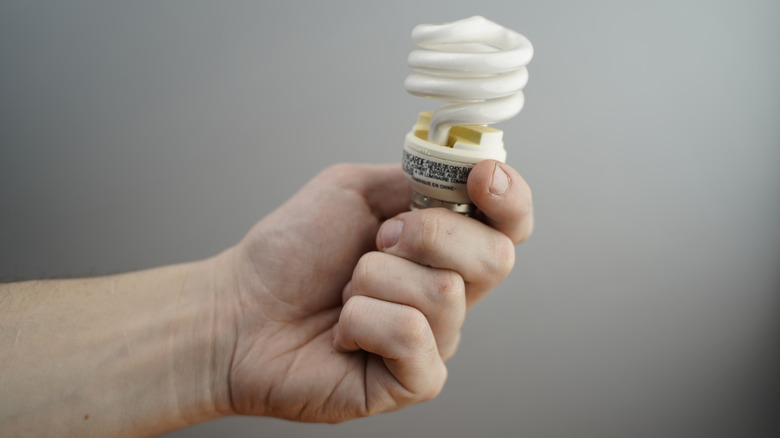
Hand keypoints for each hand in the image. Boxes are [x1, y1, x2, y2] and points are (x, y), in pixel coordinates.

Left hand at [211, 160, 532, 422]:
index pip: (511, 225)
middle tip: (377, 240)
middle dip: (429, 234)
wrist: (238, 308)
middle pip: (496, 258)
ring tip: (344, 291)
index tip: (481, 176)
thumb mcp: (352, 190)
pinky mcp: (413, 381)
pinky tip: (342, 331)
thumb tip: (462, 175)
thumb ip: (413, 179)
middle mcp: (448, 294)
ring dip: (374, 279)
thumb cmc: (291, 252)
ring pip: (443, 293)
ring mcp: (435, 340)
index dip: (511, 199)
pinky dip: (364, 320)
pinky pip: (412, 337)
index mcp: (442, 247)